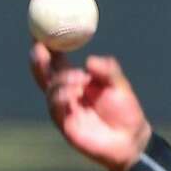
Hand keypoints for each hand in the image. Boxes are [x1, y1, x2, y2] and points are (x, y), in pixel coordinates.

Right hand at [29, 45, 151, 170]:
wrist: (132, 140)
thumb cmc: (126, 111)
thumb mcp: (119, 84)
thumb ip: (107, 70)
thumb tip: (89, 61)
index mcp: (76, 79)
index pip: (56, 59)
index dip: (47, 44)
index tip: (42, 29)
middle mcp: (66, 92)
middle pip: (44, 73)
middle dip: (38, 59)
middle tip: (39, 47)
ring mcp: (64, 109)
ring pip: (50, 88)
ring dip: (60, 80)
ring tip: (80, 81)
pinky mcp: (65, 125)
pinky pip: (55, 108)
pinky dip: (60, 97)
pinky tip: (73, 94)